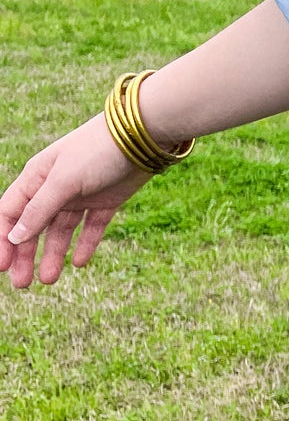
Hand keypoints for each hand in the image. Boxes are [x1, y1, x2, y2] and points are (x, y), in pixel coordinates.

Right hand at [1, 114, 153, 290]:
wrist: (143, 136)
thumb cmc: (96, 151)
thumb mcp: (63, 182)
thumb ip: (39, 210)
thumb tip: (14, 236)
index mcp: (36, 178)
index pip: (10, 213)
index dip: (3, 240)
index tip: (1, 268)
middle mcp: (55, 188)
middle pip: (33, 227)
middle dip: (25, 255)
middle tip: (22, 284)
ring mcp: (81, 195)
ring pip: (61, 231)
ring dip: (52, 255)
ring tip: (48, 280)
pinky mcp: (107, 201)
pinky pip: (92, 228)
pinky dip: (85, 245)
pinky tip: (79, 263)